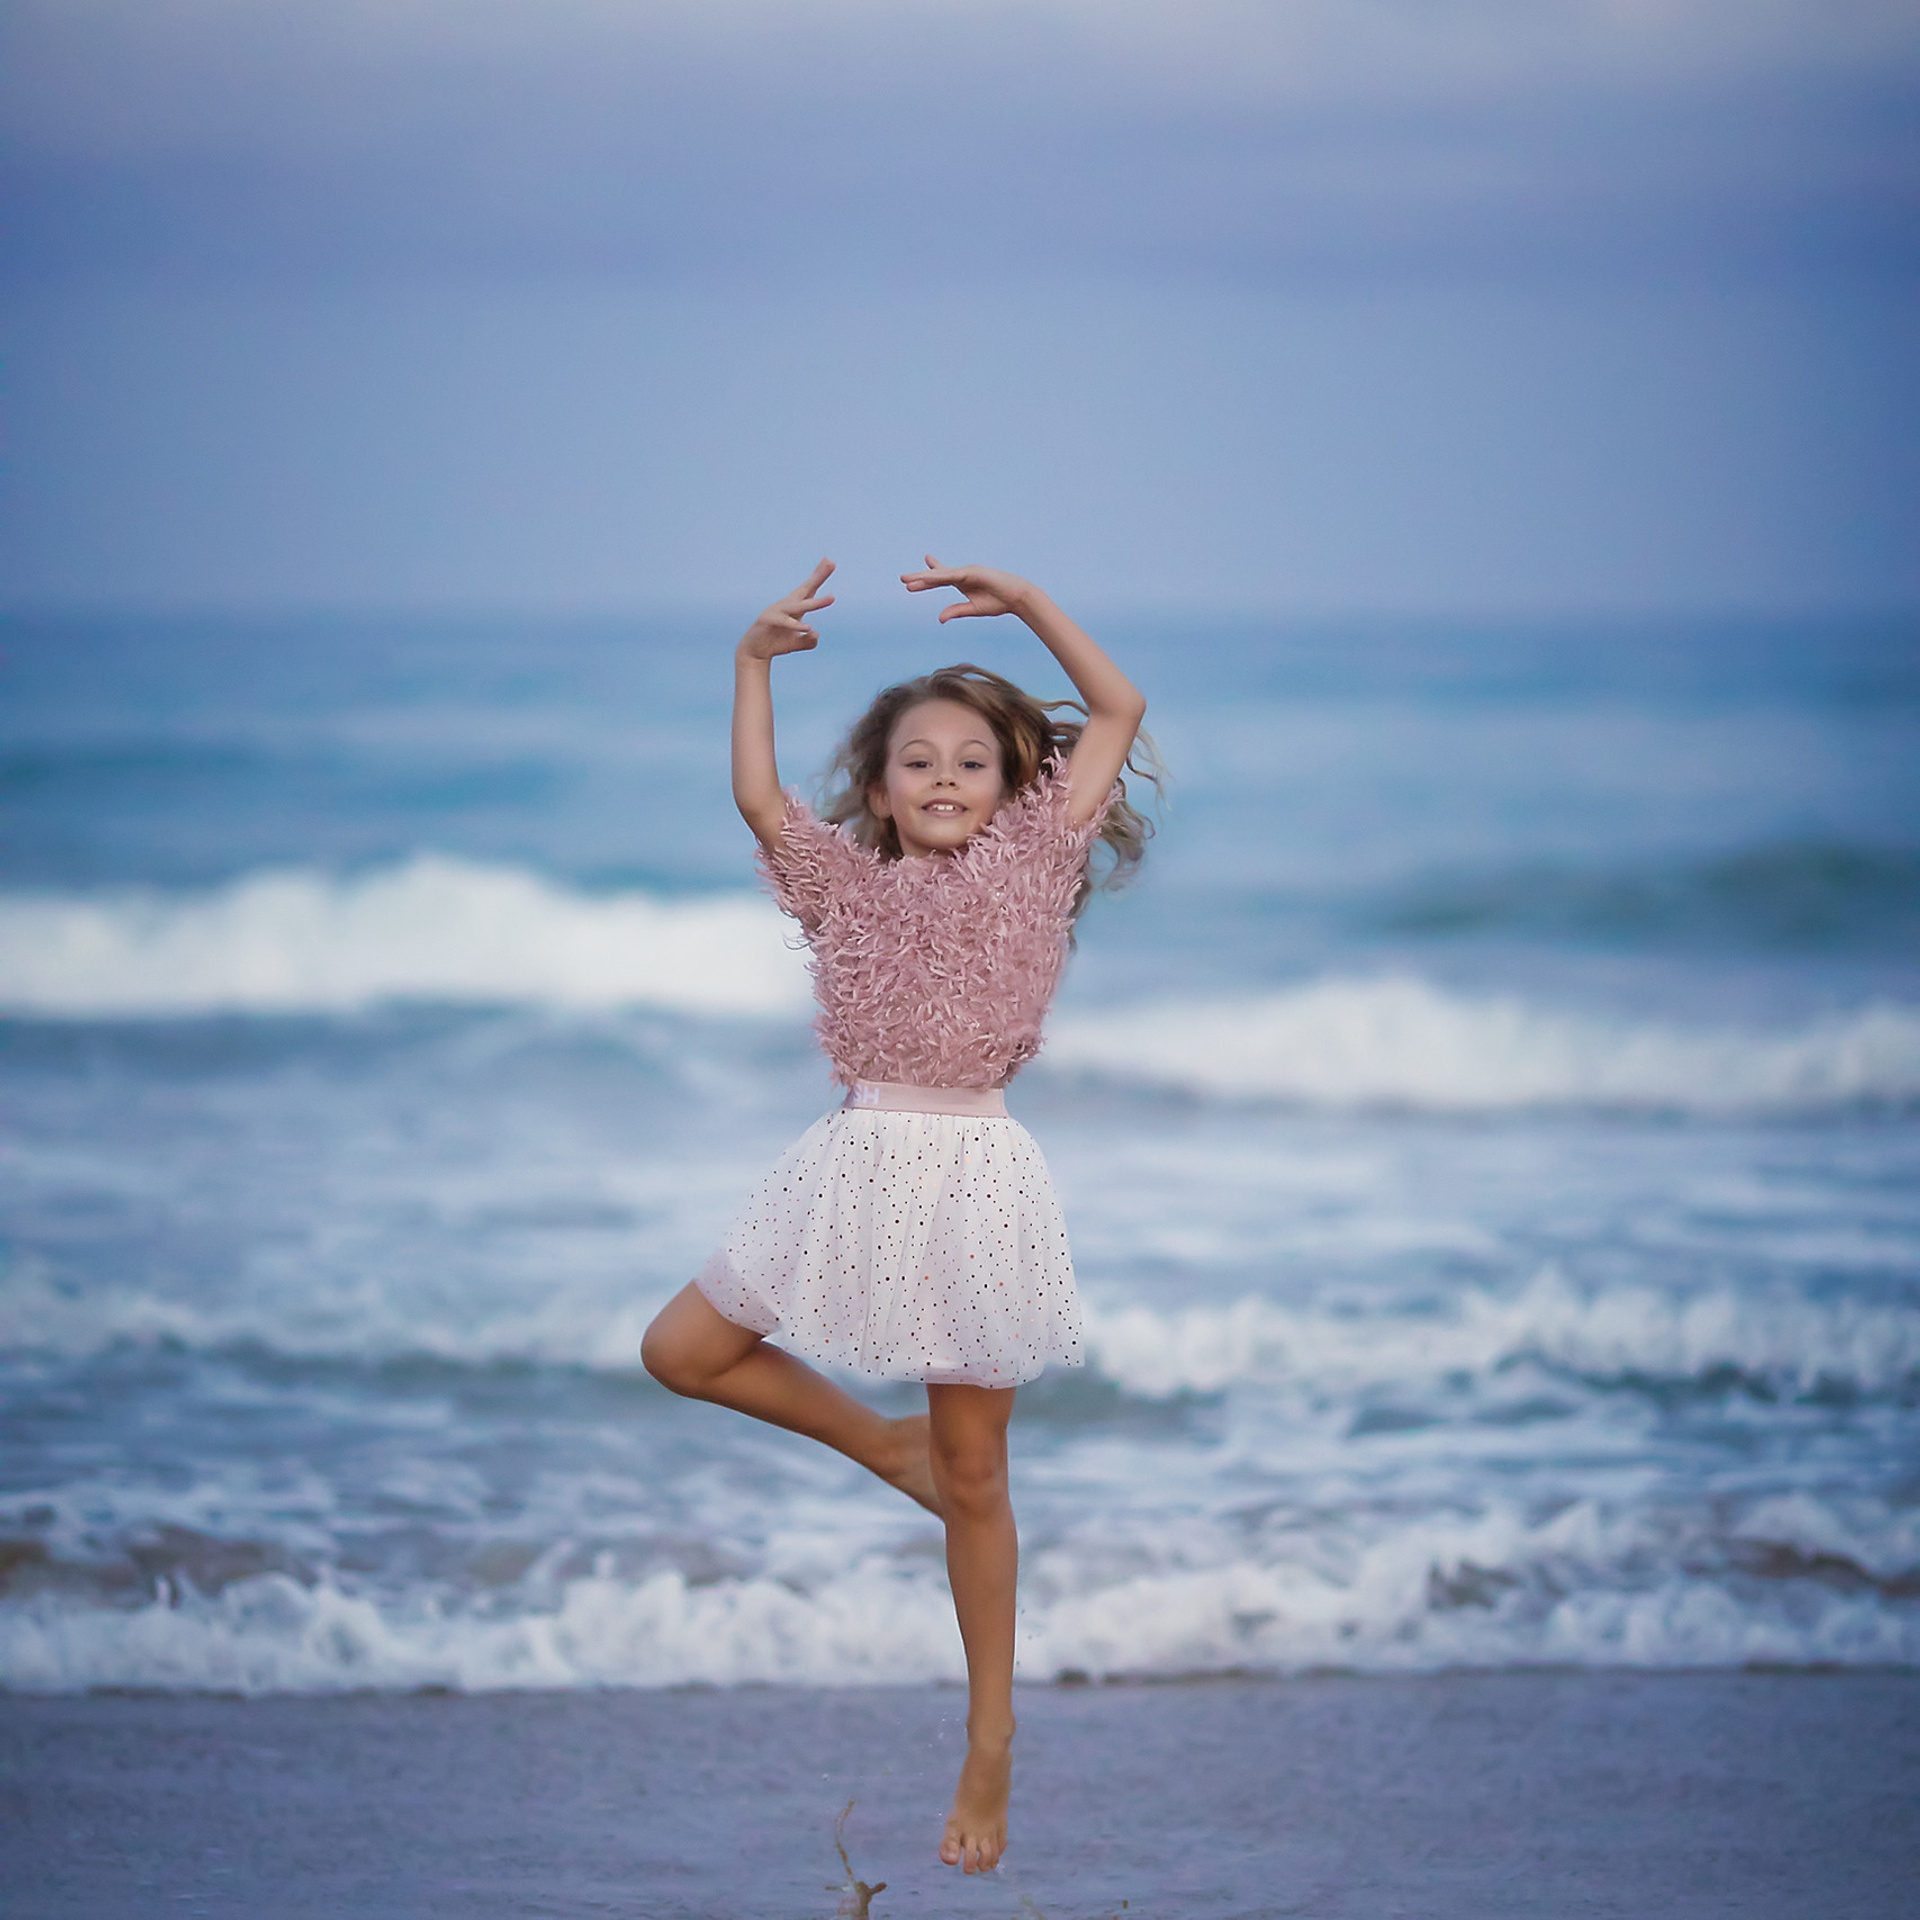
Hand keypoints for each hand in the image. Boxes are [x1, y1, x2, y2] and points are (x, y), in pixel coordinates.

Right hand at [738, 559, 834, 660]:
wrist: (754, 651)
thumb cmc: (775, 643)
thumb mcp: (796, 644)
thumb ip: (809, 641)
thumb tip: (815, 633)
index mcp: (794, 608)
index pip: (809, 590)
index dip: (819, 576)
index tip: (830, 562)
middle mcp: (786, 606)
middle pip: (805, 589)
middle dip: (818, 577)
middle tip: (831, 563)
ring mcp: (777, 611)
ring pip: (799, 606)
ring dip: (816, 603)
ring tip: (832, 598)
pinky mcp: (768, 620)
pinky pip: (785, 622)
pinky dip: (796, 625)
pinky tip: (808, 628)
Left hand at [901, 556, 1034, 622]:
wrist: (1017, 597)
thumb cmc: (998, 602)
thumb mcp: (973, 609)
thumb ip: (956, 611)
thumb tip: (939, 619)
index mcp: (963, 583)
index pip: (941, 579)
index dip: (927, 578)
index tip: (913, 579)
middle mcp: (963, 575)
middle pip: (937, 575)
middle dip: (920, 578)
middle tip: (902, 579)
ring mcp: (967, 572)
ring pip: (941, 575)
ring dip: (924, 577)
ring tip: (908, 581)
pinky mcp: (973, 572)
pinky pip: (952, 575)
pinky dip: (940, 576)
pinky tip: (927, 578)